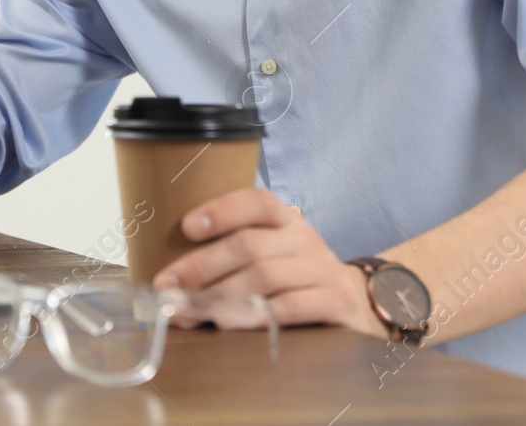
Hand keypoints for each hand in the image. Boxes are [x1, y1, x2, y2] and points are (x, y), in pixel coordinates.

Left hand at [151, 188, 385, 336]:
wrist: (356, 307)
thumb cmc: (296, 282)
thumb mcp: (270, 257)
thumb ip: (231, 259)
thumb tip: (173, 281)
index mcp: (286, 221)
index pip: (257, 202)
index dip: (221, 210)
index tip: (187, 227)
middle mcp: (306, 239)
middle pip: (249, 245)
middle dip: (202, 266)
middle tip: (169, 288)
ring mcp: (323, 270)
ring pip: (265, 276)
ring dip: (220, 295)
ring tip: (191, 311)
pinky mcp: (336, 302)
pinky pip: (290, 307)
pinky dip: (255, 316)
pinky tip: (230, 323)